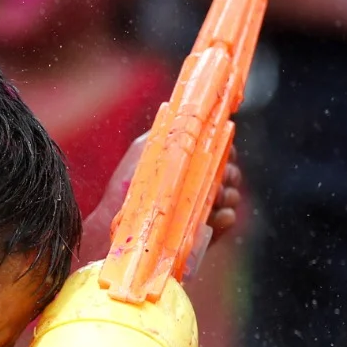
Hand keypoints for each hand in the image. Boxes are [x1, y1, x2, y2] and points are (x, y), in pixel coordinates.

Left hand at [82, 137, 244, 266]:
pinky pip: (227, 221)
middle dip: (230, 174)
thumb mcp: (143, 150)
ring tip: (216, 198)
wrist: (114, 221)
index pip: (217, 151)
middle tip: (221, 178)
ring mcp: (203, 207)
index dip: (224, 150)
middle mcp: (199, 183)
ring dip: (229, 195)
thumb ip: (165, 134)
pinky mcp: (205, 231)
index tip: (224, 152)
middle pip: (230, 173)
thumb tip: (181, 114)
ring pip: (232, 196)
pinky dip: (227, 217)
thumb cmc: (125, 185)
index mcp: (188, 162)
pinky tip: (218, 215)